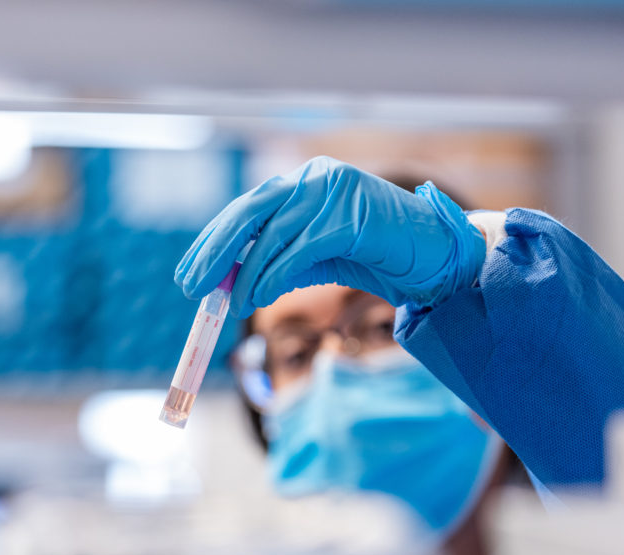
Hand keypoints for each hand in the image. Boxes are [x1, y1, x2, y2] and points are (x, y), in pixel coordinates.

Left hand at [174, 157, 485, 317]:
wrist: (435, 256)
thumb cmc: (375, 256)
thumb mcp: (316, 256)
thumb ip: (277, 261)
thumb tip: (230, 284)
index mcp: (304, 182)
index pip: (246, 209)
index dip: (212, 241)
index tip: (189, 272)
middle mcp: (314, 179)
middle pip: (247, 213)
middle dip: (214, 252)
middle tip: (191, 286)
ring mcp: (332, 193)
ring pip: (270, 236)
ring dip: (244, 276)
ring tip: (230, 306)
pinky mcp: (348, 217)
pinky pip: (297, 250)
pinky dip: (271, 277)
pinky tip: (257, 298)